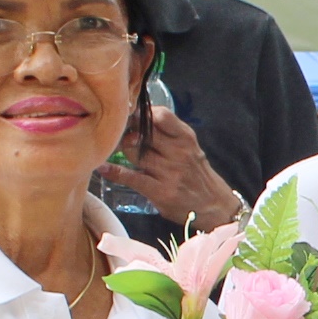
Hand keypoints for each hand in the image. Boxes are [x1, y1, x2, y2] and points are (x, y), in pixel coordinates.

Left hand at [100, 105, 242, 233]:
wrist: (213, 205)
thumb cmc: (196, 174)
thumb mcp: (190, 147)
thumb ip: (168, 134)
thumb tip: (136, 120)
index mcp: (186, 137)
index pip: (160, 115)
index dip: (140, 114)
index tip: (130, 117)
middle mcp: (179, 152)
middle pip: (143, 132)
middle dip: (126, 132)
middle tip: (116, 135)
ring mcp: (169, 172)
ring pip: (134, 153)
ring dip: (119, 151)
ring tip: (111, 151)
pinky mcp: (160, 190)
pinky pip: (131, 177)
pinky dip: (114, 172)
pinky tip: (104, 169)